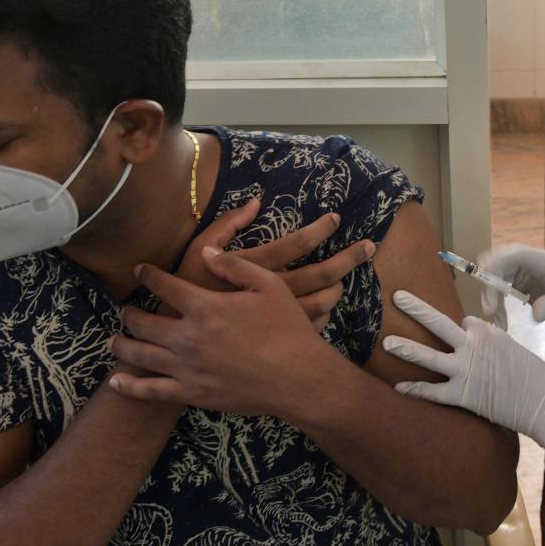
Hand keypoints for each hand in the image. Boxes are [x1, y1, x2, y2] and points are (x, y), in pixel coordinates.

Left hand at [109, 250, 339, 417]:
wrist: (299, 379)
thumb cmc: (288, 330)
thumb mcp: (269, 286)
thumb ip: (234, 266)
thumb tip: (205, 253)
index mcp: (205, 306)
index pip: (164, 285)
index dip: (148, 275)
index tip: (139, 270)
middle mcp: (188, 336)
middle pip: (143, 322)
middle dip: (129, 313)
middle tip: (126, 309)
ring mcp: (187, 368)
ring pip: (140, 355)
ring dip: (122, 345)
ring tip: (114, 340)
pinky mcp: (192, 393)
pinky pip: (151, 391)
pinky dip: (130, 386)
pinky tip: (117, 382)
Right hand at [175, 201, 375, 330]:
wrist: (177, 343)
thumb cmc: (184, 292)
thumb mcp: (197, 251)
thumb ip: (226, 226)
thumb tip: (255, 202)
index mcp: (256, 268)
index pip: (296, 243)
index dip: (319, 230)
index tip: (336, 218)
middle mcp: (272, 293)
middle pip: (321, 274)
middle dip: (348, 259)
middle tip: (367, 247)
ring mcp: (279, 319)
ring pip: (322, 303)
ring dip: (337, 288)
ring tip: (344, 277)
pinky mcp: (279, 338)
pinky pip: (312, 326)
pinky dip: (323, 314)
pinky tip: (325, 307)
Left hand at [383, 290, 544, 473]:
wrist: (544, 404)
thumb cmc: (535, 377)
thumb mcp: (515, 348)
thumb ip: (492, 341)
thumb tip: (478, 335)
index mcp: (488, 333)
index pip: (464, 322)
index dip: (462, 330)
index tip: (463, 335)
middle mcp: (473, 347)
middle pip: (438, 323)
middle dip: (416, 308)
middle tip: (396, 297)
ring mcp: (465, 371)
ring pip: (428, 356)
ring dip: (406, 349)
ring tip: (386, 342)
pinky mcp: (462, 396)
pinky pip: (432, 392)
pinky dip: (415, 390)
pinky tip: (398, 387)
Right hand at [478, 243, 544, 336]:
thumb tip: (534, 315)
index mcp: (539, 259)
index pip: (512, 254)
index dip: (496, 265)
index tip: (488, 286)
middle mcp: (526, 261)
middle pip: (497, 266)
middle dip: (490, 287)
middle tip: (491, 311)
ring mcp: (520, 271)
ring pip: (494, 279)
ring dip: (491, 300)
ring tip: (498, 322)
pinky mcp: (517, 283)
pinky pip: (498, 291)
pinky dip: (496, 305)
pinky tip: (501, 321)